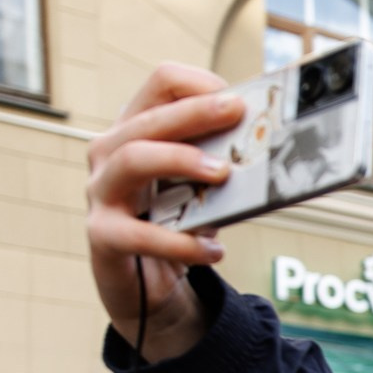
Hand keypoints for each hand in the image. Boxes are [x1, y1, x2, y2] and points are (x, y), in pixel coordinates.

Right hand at [86, 63, 241, 363]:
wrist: (148, 288)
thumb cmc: (175, 224)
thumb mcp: (201, 186)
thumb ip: (221, 161)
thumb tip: (272, 146)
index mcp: (137, 129)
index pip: (161, 85)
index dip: (199, 85)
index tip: (238, 99)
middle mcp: (110, 153)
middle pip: (148, 119)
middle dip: (195, 112)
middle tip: (237, 113)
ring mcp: (101, 192)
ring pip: (132, 159)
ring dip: (180, 160)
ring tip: (222, 173)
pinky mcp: (103, 235)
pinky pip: (138, 234)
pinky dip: (181, 242)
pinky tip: (214, 250)